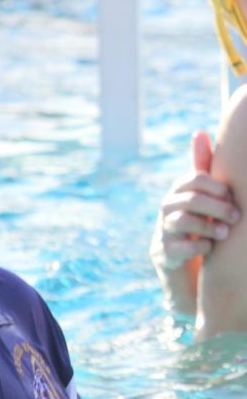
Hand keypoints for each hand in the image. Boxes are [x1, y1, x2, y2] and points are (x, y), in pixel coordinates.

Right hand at [151, 131, 240, 271]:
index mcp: (178, 192)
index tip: (231, 195)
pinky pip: (179, 247)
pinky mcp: (162, 254)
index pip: (194, 179)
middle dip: (216, 207)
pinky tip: (210, 249)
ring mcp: (162, 231)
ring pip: (182, 221)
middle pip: (189, 199)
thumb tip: (199, 132)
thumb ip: (203, 167)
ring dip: (208, 226)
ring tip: (225, 234)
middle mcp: (166, 208)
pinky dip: (199, 247)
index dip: (214, 185)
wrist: (185, 267)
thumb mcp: (204, 197)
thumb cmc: (200, 225)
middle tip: (236, 216)